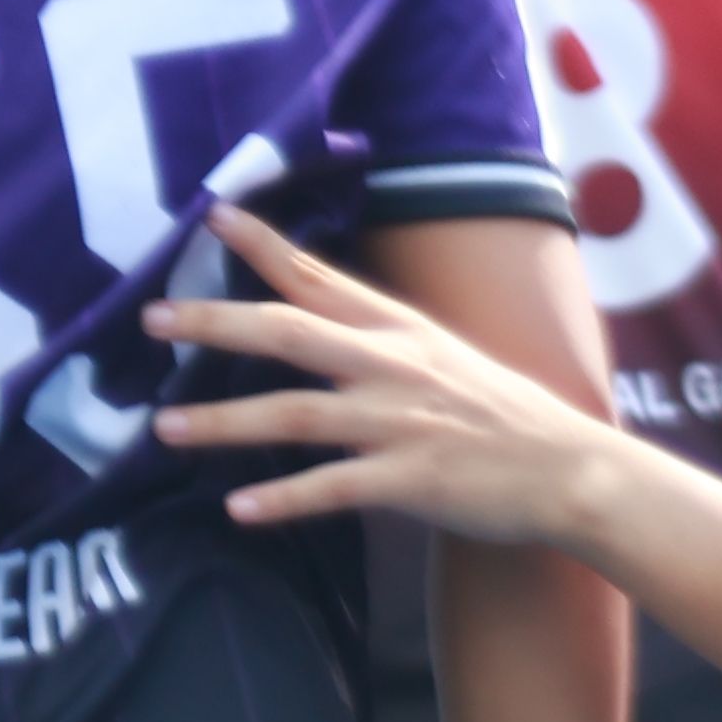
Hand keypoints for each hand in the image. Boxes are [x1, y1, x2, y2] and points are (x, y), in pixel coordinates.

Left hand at [147, 206, 624, 548]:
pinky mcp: (411, 478)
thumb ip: (375, 339)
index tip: (209, 213)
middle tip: (150, 318)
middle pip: (287, 333)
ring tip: (165, 428)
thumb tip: (313, 325)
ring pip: (295, 413)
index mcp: (397, 329)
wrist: (570, 470)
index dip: (261, 245)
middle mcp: (391, 364)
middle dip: (215, 324)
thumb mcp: (440, 354)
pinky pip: (333, 487)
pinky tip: (238, 508)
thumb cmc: (501, 413)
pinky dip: (283, 499)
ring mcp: (399, 422)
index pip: (316, 275)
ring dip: (224, 421)